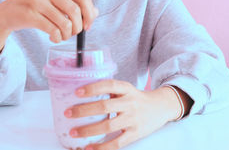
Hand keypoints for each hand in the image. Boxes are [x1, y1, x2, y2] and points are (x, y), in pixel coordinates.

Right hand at [0, 0, 97, 42]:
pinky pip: (53, 30)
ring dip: (67, 34)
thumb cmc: (35, 8)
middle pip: (75, 10)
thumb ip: (74, 5)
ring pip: (65, 22)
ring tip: (63, 36)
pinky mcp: (30, 14)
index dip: (89, 12)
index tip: (88, 25)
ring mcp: (37, 0)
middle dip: (78, 26)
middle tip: (74, 33)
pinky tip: (54, 37)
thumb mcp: (54, 2)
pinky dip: (57, 37)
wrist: (8, 13)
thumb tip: (95, 13)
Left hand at [64, 80, 182, 149]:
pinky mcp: (135, 134)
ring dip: (88, 130)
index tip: (77, 92)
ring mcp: (133, 119)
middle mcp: (130, 103)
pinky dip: (101, 147)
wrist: (161, 107)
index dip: (93, 88)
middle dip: (84, 110)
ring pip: (108, 126)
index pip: (109, 85)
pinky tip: (89, 148)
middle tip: (68, 113)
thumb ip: (109, 91)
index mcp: (126, 89)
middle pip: (105, 107)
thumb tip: (80, 94)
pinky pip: (116, 143)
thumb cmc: (136, 98)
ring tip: (73, 132)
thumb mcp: (126, 89)